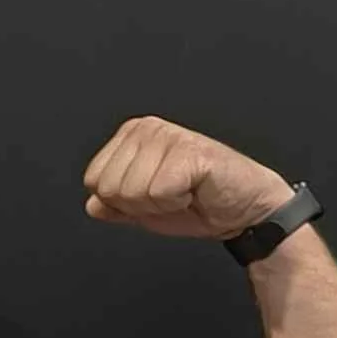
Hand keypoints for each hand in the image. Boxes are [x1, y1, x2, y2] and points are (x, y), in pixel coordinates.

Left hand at [80, 115, 294, 239]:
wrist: (244, 208)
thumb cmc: (201, 201)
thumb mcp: (146, 208)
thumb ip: (116, 205)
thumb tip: (92, 204)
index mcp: (131, 136)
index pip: (93, 180)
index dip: (122, 203)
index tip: (152, 197)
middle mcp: (147, 129)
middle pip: (109, 187)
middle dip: (139, 205)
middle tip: (170, 196)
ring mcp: (168, 136)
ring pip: (132, 192)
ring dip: (160, 205)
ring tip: (184, 192)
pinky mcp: (189, 151)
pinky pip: (158, 193)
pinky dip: (177, 203)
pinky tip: (194, 191)